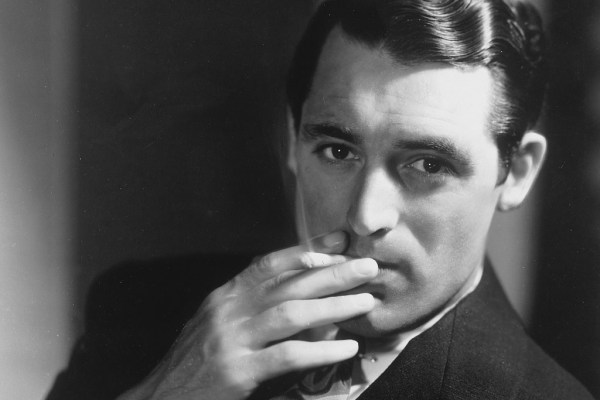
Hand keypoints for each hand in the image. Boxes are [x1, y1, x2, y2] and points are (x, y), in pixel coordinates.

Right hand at [117, 231, 377, 399]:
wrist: (160, 397)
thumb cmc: (195, 361)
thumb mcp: (219, 325)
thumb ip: (253, 309)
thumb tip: (306, 302)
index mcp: (226, 295)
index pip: (270, 263)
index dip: (307, 250)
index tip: (339, 242)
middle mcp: (229, 309)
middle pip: (289, 284)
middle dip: (332, 273)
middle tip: (367, 267)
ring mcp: (232, 339)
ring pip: (292, 313)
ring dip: (333, 306)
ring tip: (366, 302)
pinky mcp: (238, 371)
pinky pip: (287, 355)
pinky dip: (320, 349)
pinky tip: (346, 346)